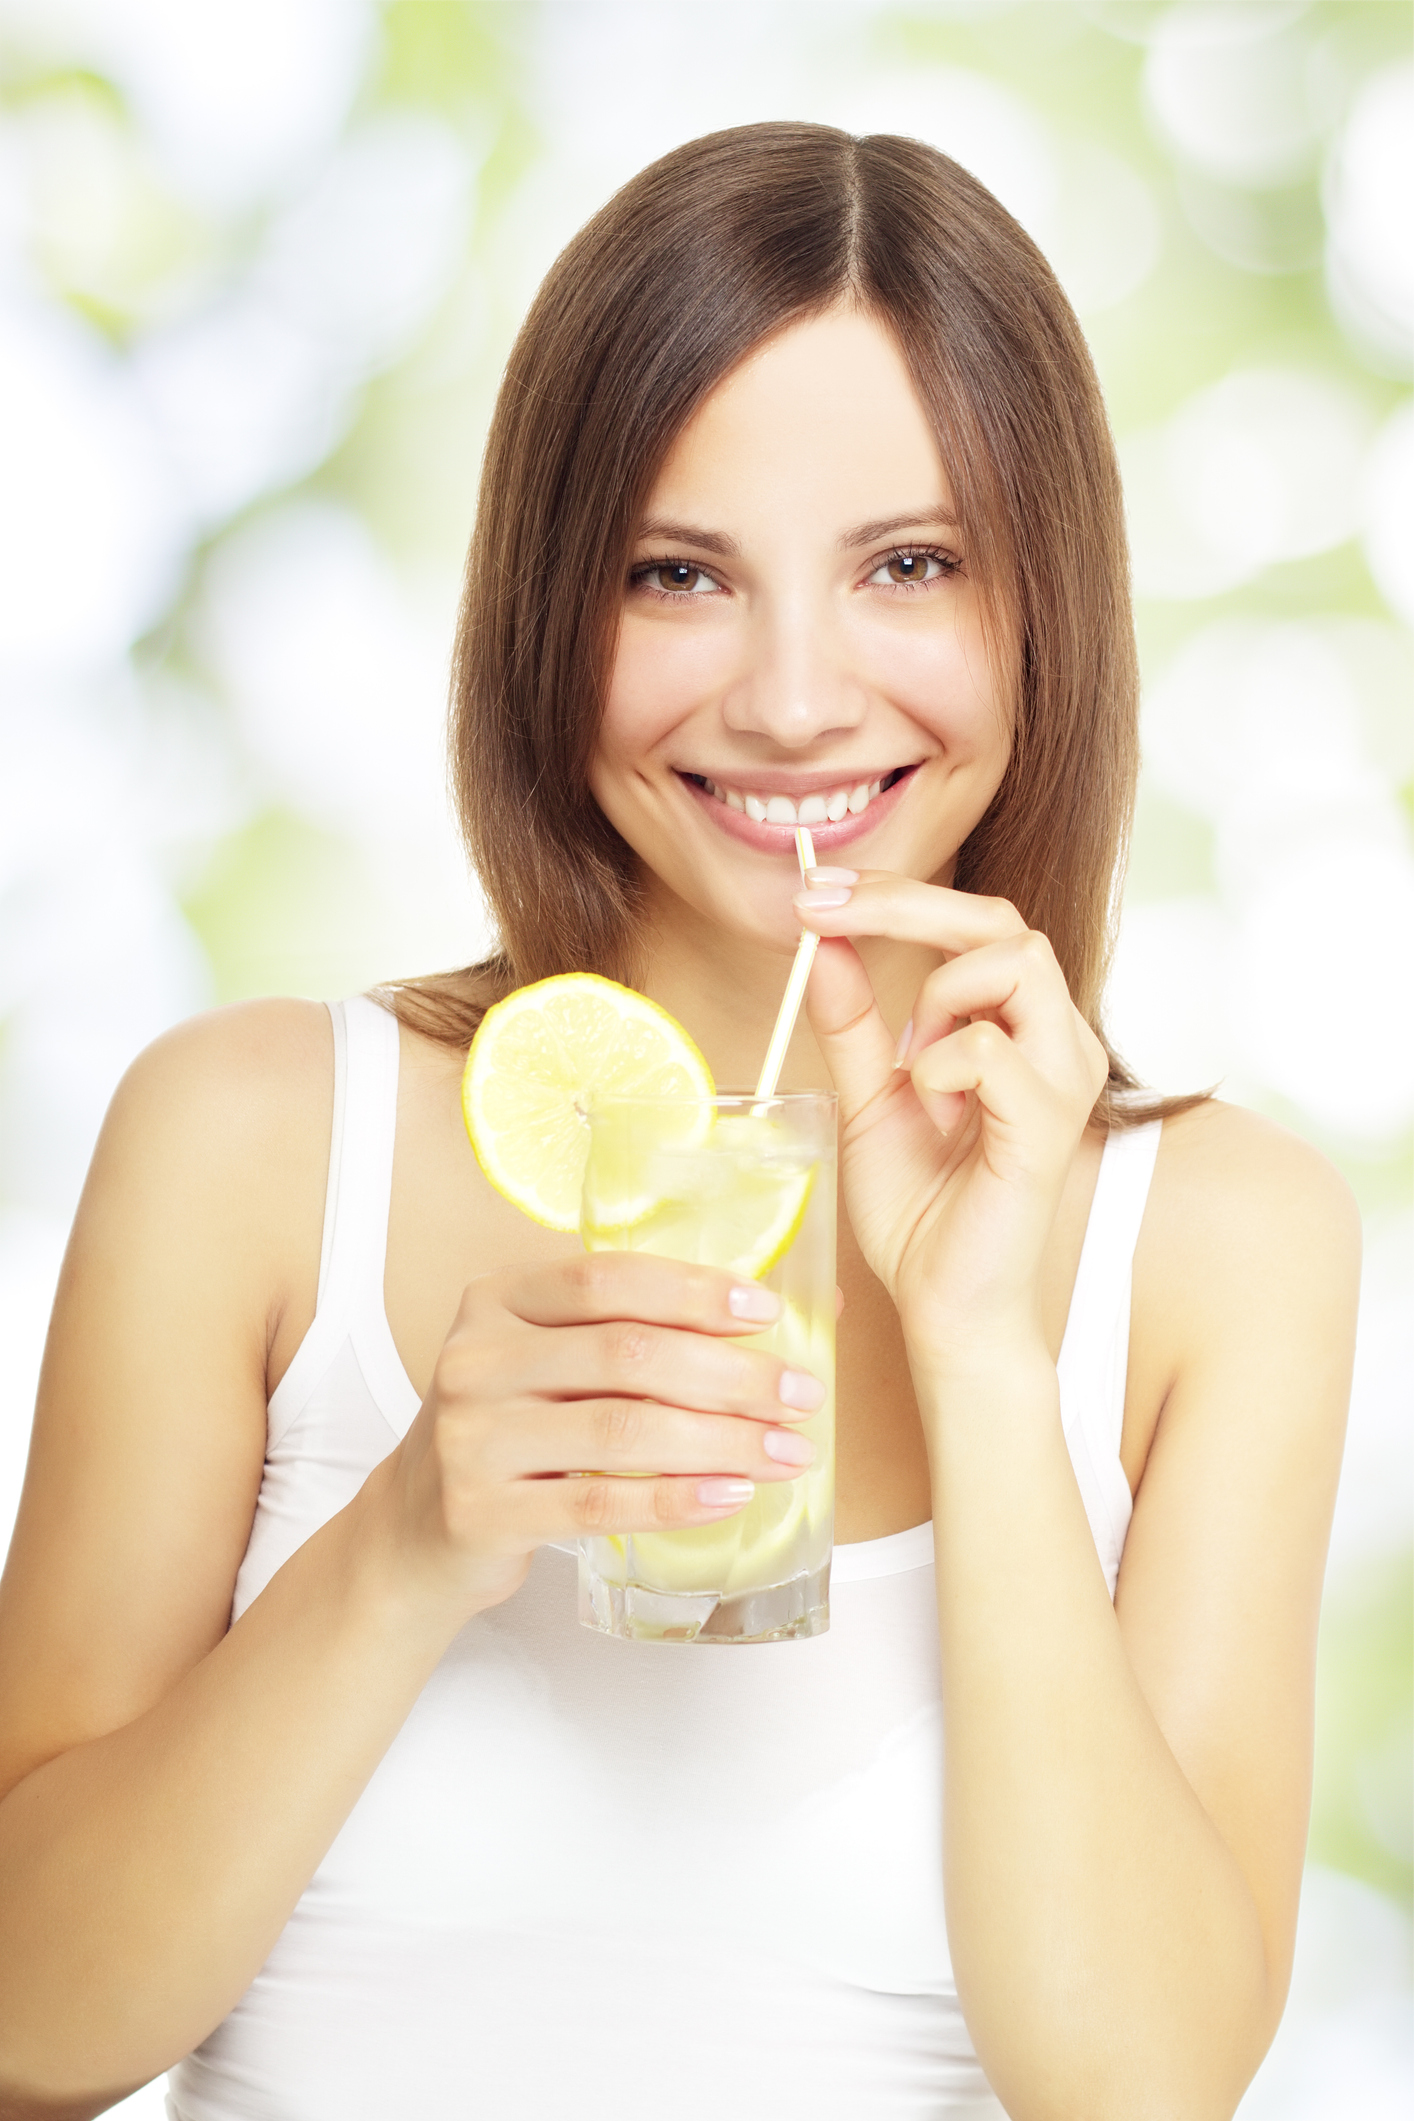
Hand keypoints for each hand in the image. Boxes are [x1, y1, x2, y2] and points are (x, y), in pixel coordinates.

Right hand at [376, 1255, 824, 1616]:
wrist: (416, 1530)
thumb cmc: (512, 1433)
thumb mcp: (552, 1364)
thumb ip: (644, 1332)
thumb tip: (807, 1306)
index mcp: (500, 1300)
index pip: (607, 1278)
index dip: (694, 1292)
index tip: (767, 1312)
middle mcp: (477, 1359)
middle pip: (626, 1354)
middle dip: (730, 1376)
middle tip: (799, 1397)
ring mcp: (472, 1437)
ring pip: (621, 1431)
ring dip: (720, 1442)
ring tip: (785, 1453)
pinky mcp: (481, 1511)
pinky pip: (597, 1505)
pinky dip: (674, 1500)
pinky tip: (728, 1496)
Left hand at [796, 872, 1107, 1366]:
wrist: (943, 1305)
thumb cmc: (921, 1208)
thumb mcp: (869, 1096)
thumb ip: (853, 1022)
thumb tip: (820, 940)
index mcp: (1019, 1027)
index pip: (976, 922)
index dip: (896, 894)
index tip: (814, 891)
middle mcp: (1056, 1041)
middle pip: (1003, 919)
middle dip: (905, 904)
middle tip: (820, 911)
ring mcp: (1060, 1080)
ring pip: (1017, 961)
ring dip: (937, 994)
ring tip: (908, 1064)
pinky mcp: (1047, 1127)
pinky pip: (994, 1049)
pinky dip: (941, 1061)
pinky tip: (927, 1101)